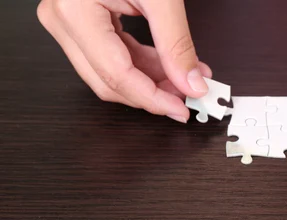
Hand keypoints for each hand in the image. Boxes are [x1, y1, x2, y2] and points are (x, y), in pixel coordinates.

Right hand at [37, 0, 211, 122]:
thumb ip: (177, 43)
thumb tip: (191, 82)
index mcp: (75, 11)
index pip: (115, 75)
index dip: (152, 99)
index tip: (183, 109)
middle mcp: (62, 20)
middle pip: (108, 82)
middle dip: (152, 95)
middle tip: (188, 97)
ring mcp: (68, 23)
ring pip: (110, 74)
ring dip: (150, 82)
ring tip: (185, 79)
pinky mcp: (80, 23)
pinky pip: (111, 57)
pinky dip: (142, 66)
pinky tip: (169, 67)